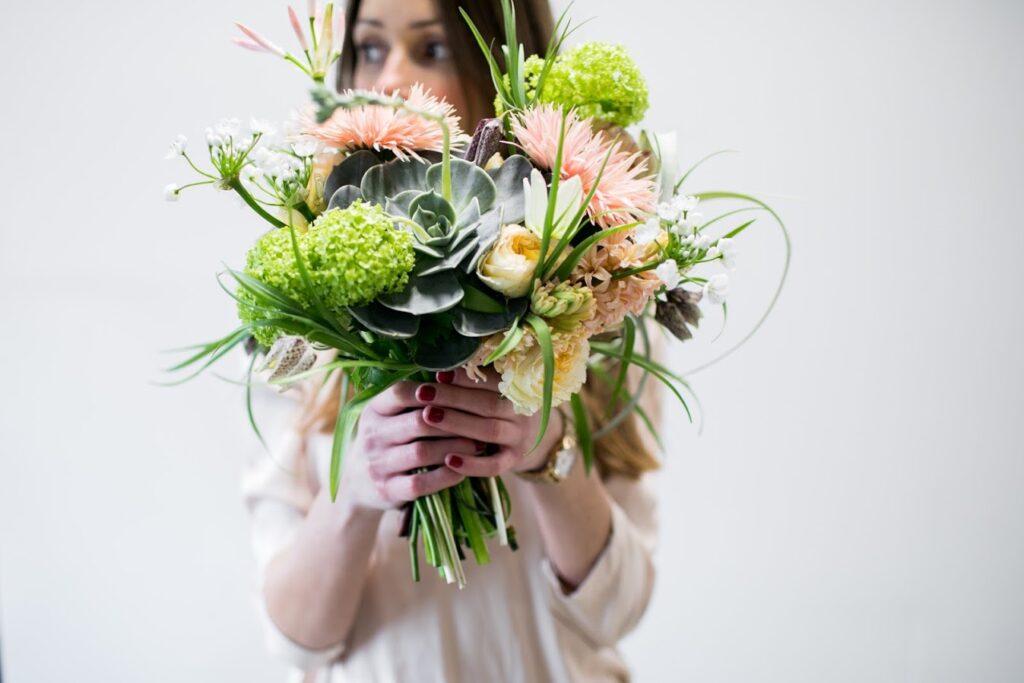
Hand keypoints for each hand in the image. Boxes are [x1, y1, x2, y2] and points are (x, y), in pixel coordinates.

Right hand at [336, 380, 479, 510]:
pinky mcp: (387, 490)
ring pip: (422, 452)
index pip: (401, 393)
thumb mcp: (389, 417)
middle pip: (418, 422)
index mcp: (373, 411)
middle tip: (480, 421)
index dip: (433, 391)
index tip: (461, 392)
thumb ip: (414, 401)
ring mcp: (377, 464)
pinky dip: (445, 476)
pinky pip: (420, 483)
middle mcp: (372, 436)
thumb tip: (457, 378)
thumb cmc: (386, 442)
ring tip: (479, 444)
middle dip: (453, 421)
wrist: (358, 485)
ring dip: (455, 447)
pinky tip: (464, 470)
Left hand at [414, 368, 563, 477]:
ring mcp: (519, 438)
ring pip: (490, 431)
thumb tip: (441, 374)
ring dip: (457, 423)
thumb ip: (476, 381)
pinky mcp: (513, 461)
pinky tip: (448, 459)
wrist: (535, 436)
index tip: (438, 374)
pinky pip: (494, 465)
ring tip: (428, 416)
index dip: (464, 377)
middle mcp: (522, 412)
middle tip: (423, 393)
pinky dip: (472, 464)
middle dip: (453, 398)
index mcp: (519, 388)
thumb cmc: (503, 405)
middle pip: (488, 404)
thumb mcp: (497, 389)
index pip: (492, 380)